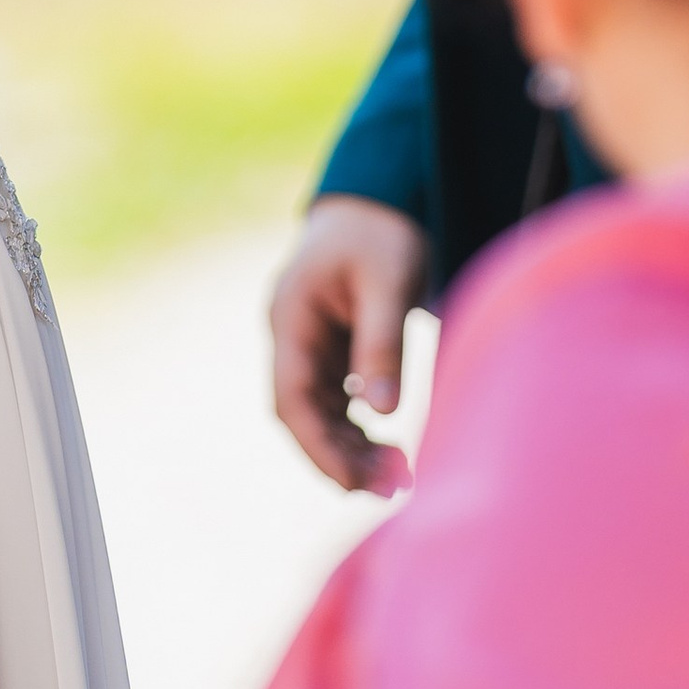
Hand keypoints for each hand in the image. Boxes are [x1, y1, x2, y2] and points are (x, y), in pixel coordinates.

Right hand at [269, 194, 427, 494]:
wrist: (378, 199)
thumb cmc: (382, 232)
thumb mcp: (389, 280)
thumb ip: (382, 344)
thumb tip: (383, 413)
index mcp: (291, 316)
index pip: (291, 398)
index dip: (318, 447)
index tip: (353, 483)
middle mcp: (291, 335)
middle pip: (302, 414)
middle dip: (338, 457)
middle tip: (390, 489)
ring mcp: (308, 344)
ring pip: (318, 413)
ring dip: (350, 448)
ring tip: (397, 478)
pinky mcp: (330, 350)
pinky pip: (335, 401)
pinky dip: (357, 428)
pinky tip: (387, 449)